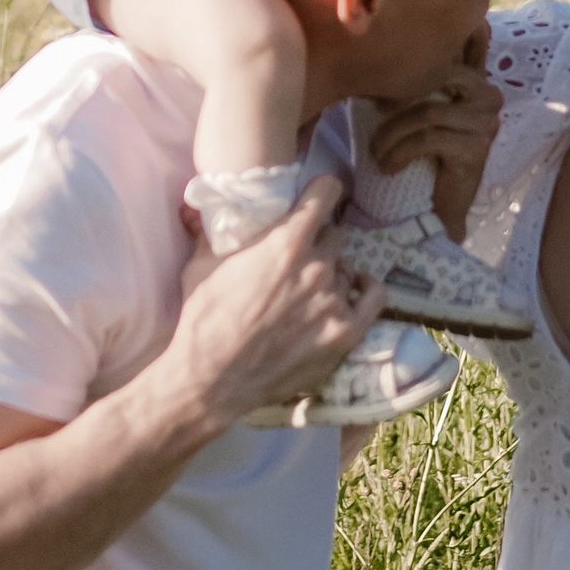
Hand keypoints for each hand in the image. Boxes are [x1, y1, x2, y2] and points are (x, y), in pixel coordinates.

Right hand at [168, 177, 386, 427]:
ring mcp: (334, 301)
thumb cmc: (204, 320)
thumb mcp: (201, 265)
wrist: (212, 379)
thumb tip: (196, 206)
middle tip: (302, 256)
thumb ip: (211, 231)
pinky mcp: (345, 333)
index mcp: (285, 242)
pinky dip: (365, 289)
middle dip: (319, 240)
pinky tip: (354, 289)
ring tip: (314, 287)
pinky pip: (373, 297)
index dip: (323, 190)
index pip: (326, 192)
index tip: (319, 193)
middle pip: (335, 235)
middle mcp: (317, 267)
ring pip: (349, 267)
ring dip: (335, 271)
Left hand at [363, 33, 502, 239]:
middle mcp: (490, 98)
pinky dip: (400, 152)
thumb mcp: (423, 114)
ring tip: (376, 152)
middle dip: (400, 100)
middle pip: (436, 81)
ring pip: (427, 114)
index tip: (379, 102)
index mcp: (478, 83)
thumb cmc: (427, 156)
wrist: (441, 208)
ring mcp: (486, 124)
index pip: (440, 63)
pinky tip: (387, 167)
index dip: (406, 78)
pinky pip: (428, 140)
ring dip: (392, 133)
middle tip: (376, 117)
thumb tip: (376, 61)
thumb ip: (416, 86)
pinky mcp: (476, 150)